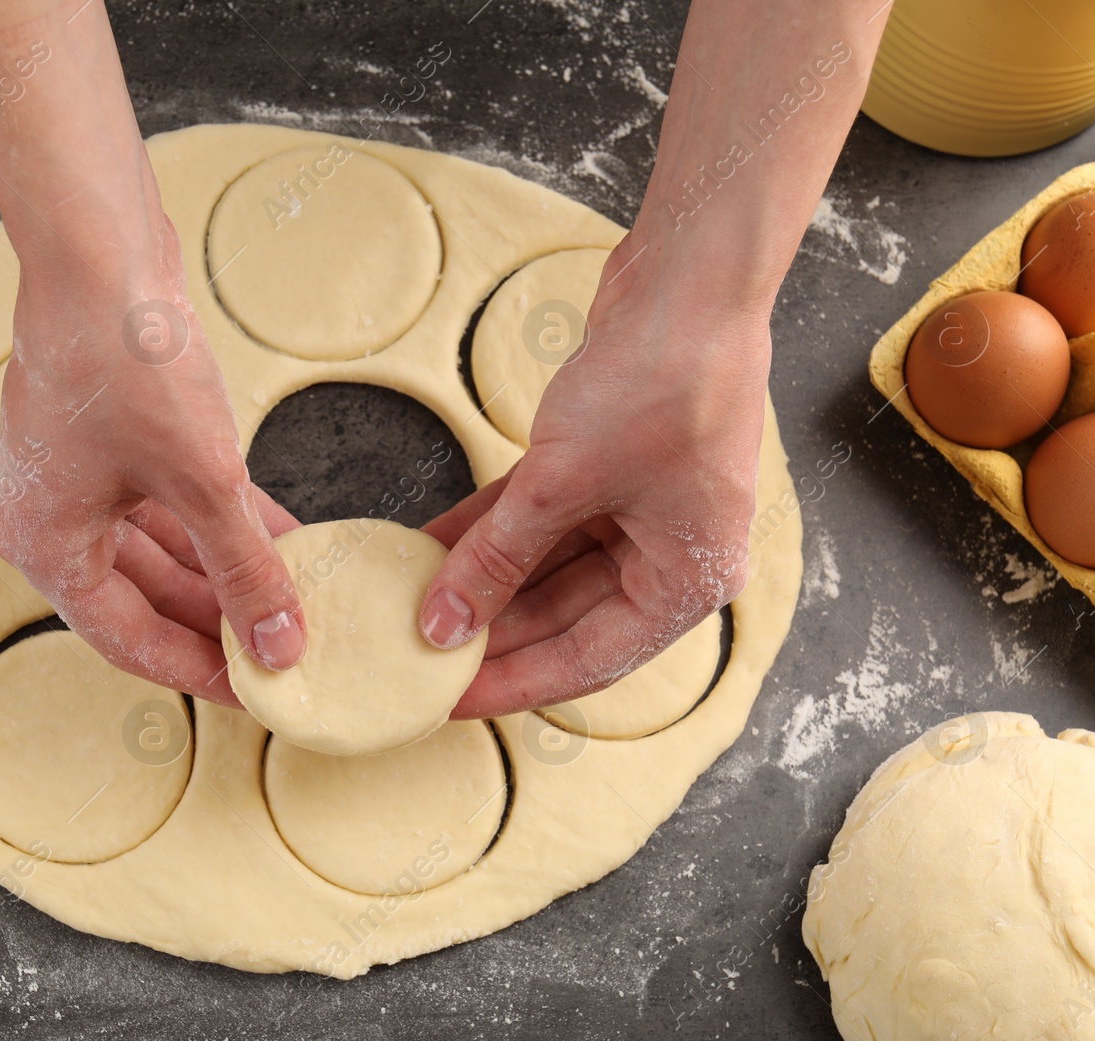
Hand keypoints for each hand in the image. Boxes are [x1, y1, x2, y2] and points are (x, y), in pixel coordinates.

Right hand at [0, 218, 304, 707]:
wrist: (100, 250)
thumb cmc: (123, 361)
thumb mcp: (200, 482)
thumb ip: (244, 569)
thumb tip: (281, 644)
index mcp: (47, 546)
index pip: (127, 641)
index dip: (197, 670)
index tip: (256, 693)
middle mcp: (54, 519)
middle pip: (147, 597)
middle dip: (220, 620)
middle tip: (288, 648)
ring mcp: (83, 476)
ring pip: (167, 549)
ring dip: (229, 570)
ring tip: (298, 597)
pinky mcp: (116, 437)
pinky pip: (175, 500)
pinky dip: (225, 520)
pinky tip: (287, 538)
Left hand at [418, 238, 770, 717]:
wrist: (685, 282)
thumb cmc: (657, 385)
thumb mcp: (560, 486)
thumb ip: (497, 559)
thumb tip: (442, 625)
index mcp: (686, 584)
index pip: (585, 661)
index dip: (509, 684)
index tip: (444, 703)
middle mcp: (668, 555)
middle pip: (562, 617)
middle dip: (487, 634)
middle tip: (414, 658)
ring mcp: (638, 511)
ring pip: (543, 567)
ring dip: (479, 581)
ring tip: (408, 605)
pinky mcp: (604, 467)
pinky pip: (535, 518)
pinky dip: (486, 532)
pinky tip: (427, 547)